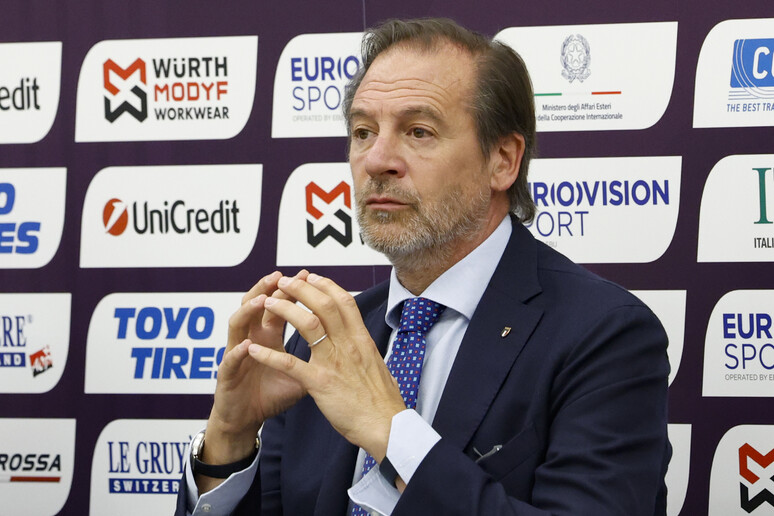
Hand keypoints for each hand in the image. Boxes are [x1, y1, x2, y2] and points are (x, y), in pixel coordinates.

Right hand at [203, 271, 307, 471]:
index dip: (292, 291)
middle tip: (280, 276)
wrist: (247, 419)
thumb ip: (317, 358)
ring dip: (248, 311)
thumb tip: (345, 348)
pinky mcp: (226, 374)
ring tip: (261, 300)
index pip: (279, 306)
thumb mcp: (300, 375)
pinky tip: (246, 344)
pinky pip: (230, 359)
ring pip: (237, 324)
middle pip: (255, 305)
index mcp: (268, 335)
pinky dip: (238, 351)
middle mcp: (250, 338)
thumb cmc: (271, 394)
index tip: (306, 275)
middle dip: (267, 288)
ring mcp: (236, 353)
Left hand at [248, 273, 406, 460]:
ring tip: (268, 303)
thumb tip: (360, 339)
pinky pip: (291, 364)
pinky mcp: (320, 383)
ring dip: (285, 310)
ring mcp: (334, 363)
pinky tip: (254, 349)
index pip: (344, 302)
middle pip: (324, 305)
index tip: (311, 277)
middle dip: (302, 289)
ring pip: (308, 325)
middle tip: (285, 282)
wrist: (387, 425)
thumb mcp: (377, 365)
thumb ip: (364, 349)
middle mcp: (348, 346)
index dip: (326, 286)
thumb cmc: (383, 400)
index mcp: (362, 340)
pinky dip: (269, 356)